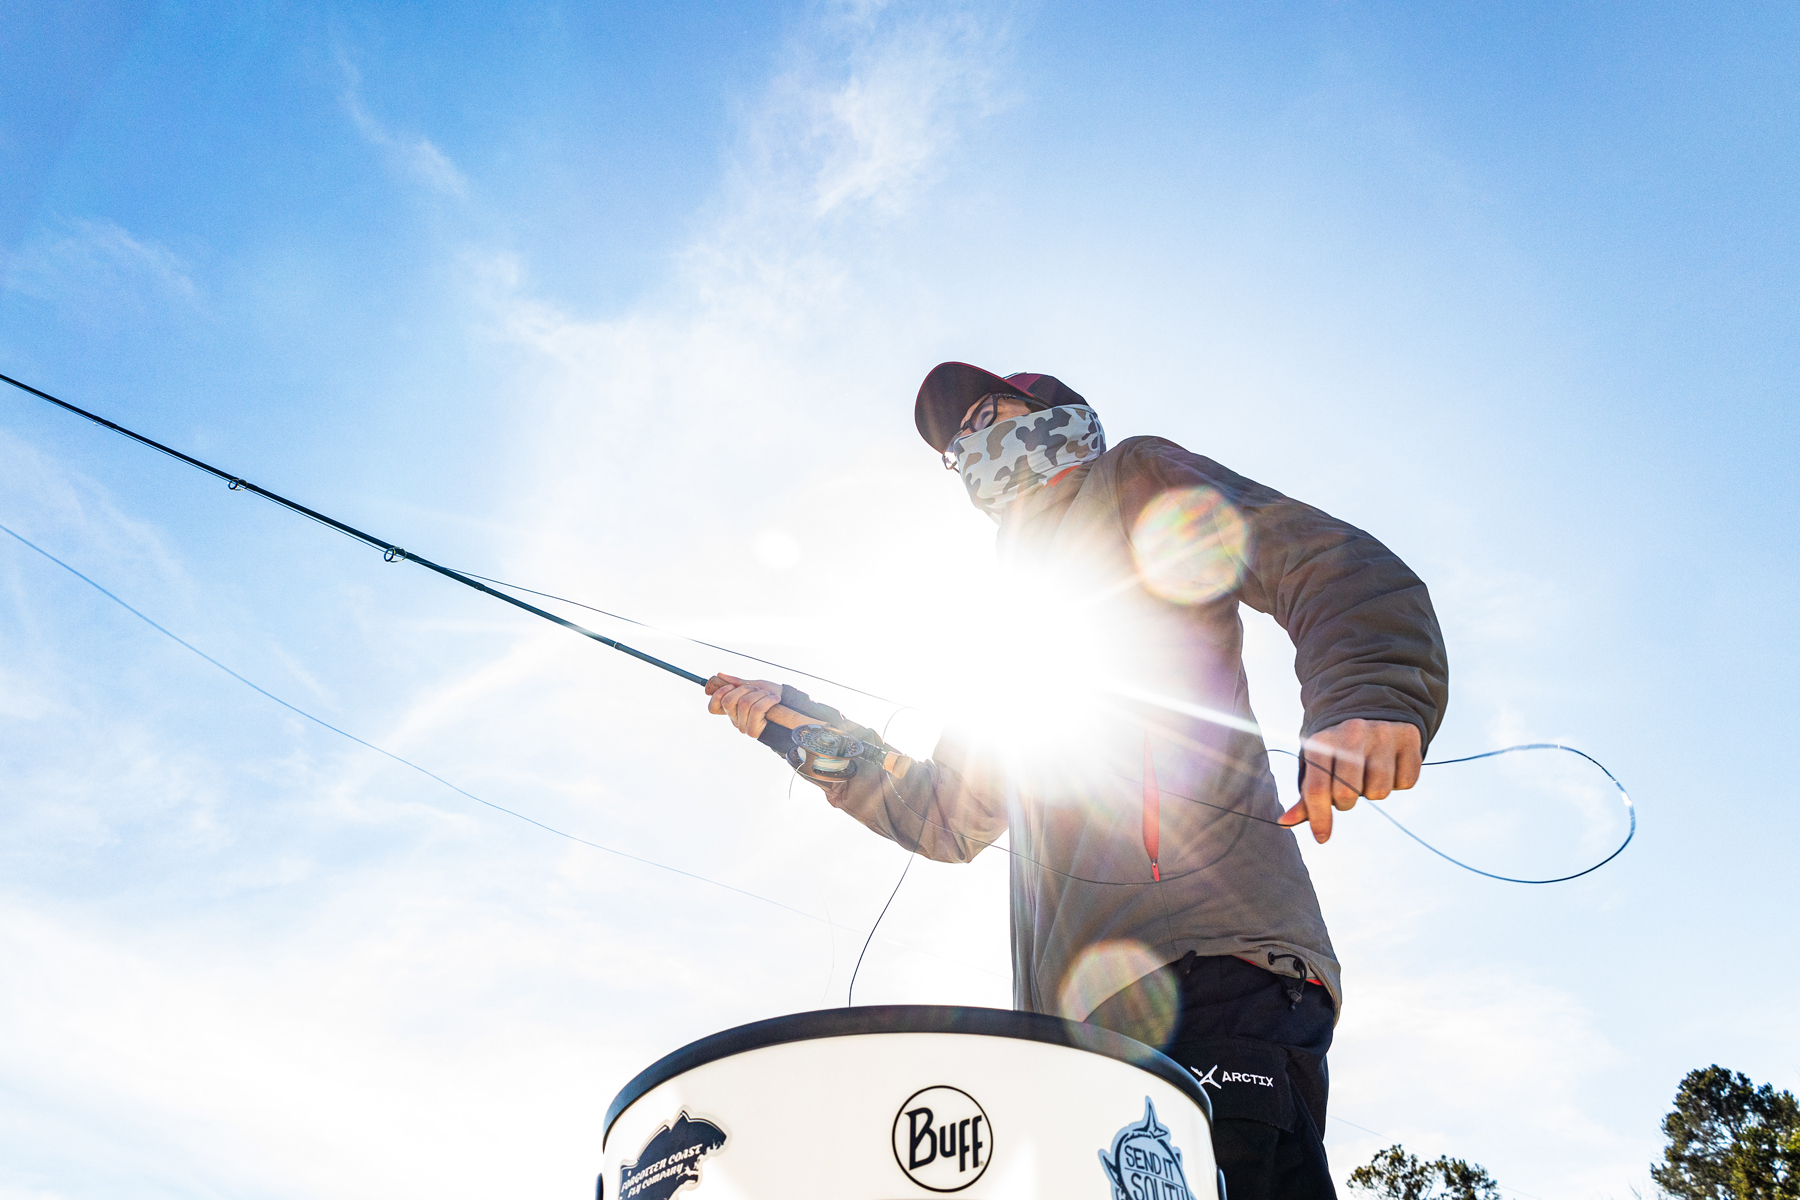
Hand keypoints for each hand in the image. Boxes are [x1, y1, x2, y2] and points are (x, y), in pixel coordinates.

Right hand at [705, 673, 782, 738]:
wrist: (790, 706)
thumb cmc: (772, 696)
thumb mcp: (755, 686)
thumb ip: (738, 682)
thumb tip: (719, 675)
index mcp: (732, 709)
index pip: (712, 707)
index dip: (718, 694)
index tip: (731, 686)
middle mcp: (734, 719)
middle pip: (728, 701)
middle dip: (745, 689)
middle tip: (758, 690)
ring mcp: (743, 726)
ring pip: (744, 703)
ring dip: (760, 694)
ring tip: (769, 696)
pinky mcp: (753, 731)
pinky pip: (756, 709)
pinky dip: (767, 700)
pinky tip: (775, 700)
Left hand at [1279, 718, 1421, 842]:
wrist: (1373, 716)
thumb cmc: (1339, 752)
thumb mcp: (1319, 767)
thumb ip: (1306, 797)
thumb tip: (1284, 822)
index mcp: (1322, 741)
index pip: (1317, 789)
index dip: (1319, 819)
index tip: (1322, 838)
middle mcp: (1352, 732)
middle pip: (1347, 795)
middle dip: (1346, 802)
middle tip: (1347, 789)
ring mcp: (1382, 733)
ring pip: (1379, 792)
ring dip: (1373, 792)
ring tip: (1368, 774)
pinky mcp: (1409, 737)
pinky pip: (1406, 782)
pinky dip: (1398, 783)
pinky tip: (1390, 766)